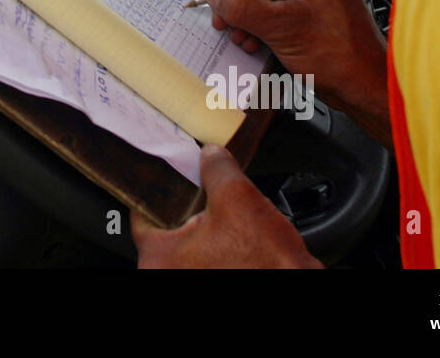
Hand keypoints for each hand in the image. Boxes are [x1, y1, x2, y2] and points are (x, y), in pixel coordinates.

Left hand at [132, 145, 321, 267]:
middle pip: (169, 226)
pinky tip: (240, 236)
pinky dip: (220, 244)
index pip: (143, 212)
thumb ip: (218, 169)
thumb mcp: (239, 198)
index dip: (161, 187)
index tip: (169, 176)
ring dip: (208, 227)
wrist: (296, 285)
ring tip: (228, 217)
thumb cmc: (266, 263)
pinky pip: (209, 258)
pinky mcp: (213, 280)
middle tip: (205, 192)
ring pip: (191, 243)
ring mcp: (190, 279)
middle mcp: (167, 274)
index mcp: (158, 258)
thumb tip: (211, 155)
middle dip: (188, 207)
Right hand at [201, 0, 390, 145]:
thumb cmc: (338, 57)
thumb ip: (244, 7)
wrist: (366, 90)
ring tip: (239, 36)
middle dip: (236, 0)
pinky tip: (252, 43)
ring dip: (245, 17)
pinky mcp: (308, 16)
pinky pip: (273, 13)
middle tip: (220, 19)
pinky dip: (258, 26)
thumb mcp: (282, 28)